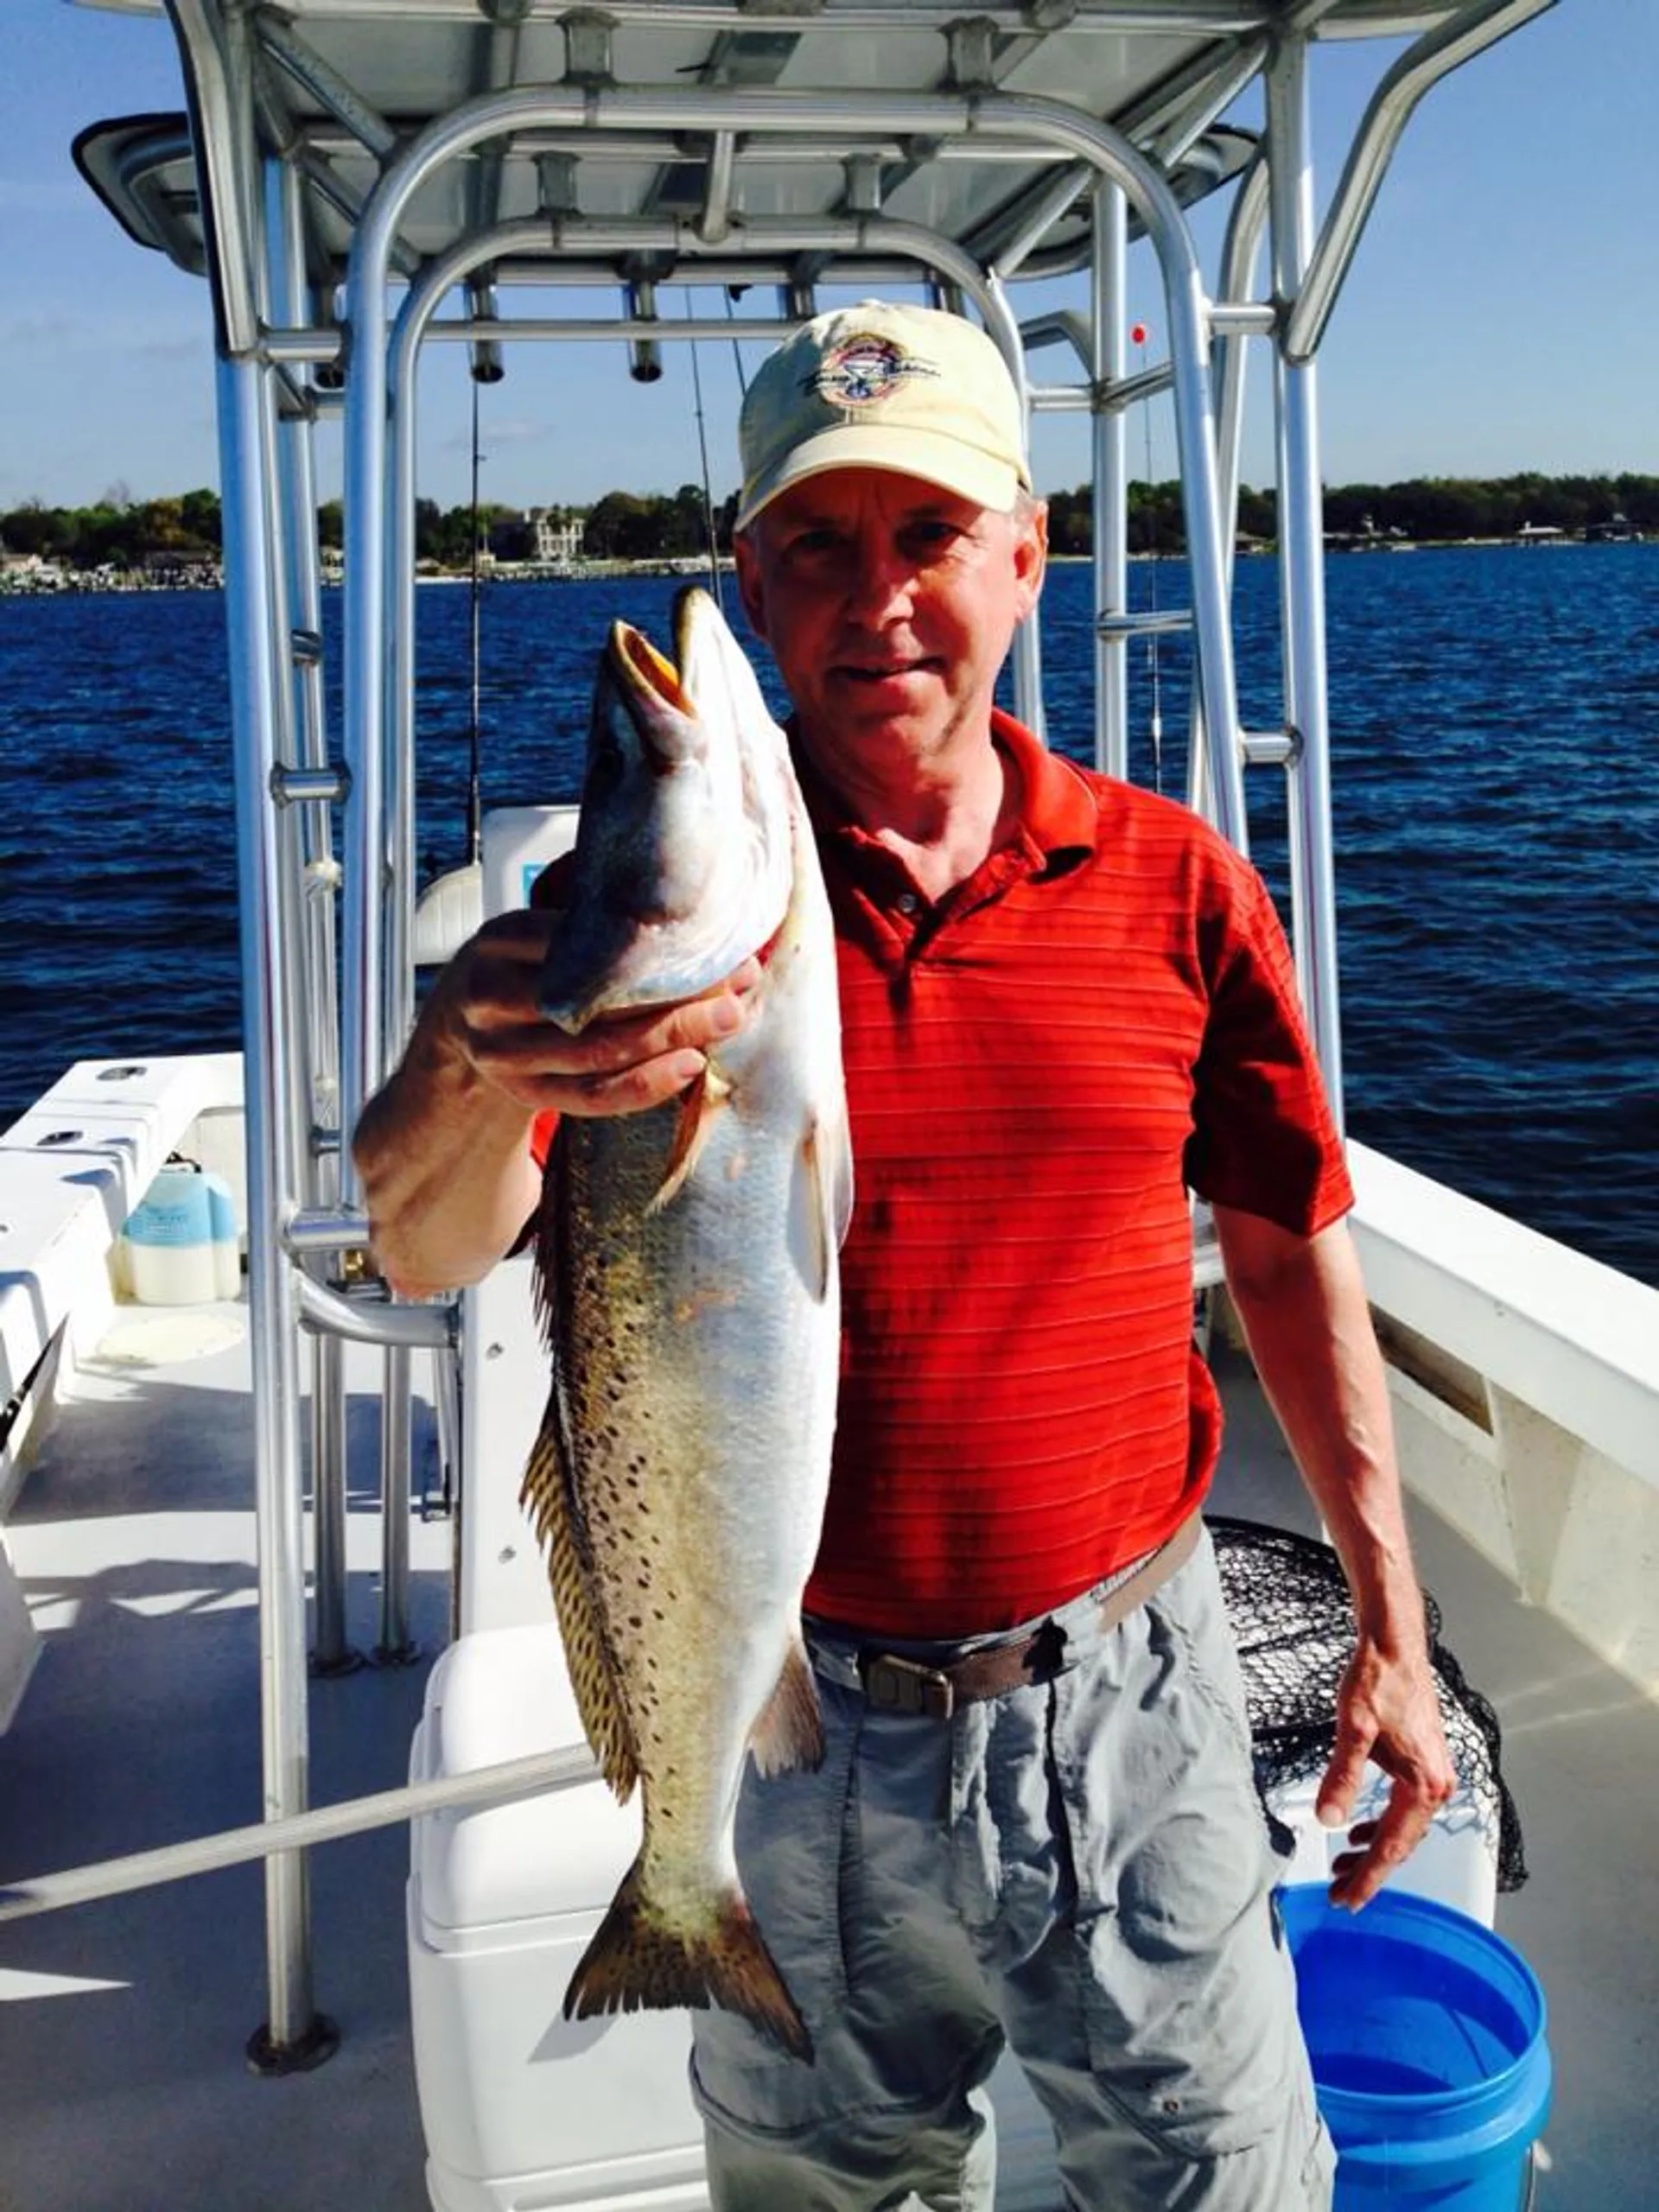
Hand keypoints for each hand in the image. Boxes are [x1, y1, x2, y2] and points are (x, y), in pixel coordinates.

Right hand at [431, 909, 761, 1119]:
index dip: (650, 947)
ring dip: (671, 1038)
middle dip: (675, 995)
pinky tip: (688, 1067)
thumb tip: (687, 899)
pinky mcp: (522, 1092)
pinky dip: (643, 1086)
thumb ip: (588, 917)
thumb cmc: (519, 967)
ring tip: (726, 1021)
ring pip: (597, 1051)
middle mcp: (492, 995)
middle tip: (736, 986)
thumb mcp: (536, 930)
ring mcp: (503, 1051)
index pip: (580, 944)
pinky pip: (590, 1096)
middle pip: (594, 1001)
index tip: (712, 940)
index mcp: (501, 940)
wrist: (460, 1026)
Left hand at [1317, 1638, 1457, 1910]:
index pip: (1392, 1847)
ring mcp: (1435, 1774)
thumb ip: (1341, 1777)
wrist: (1396, 1645)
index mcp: (1423, 1785)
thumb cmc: (1378, 1681)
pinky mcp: (1426, 1762)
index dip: (1367, 1877)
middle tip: (1338, 1892)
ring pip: (1404, 1828)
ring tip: (1343, 1864)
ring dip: (1374, 1848)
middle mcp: (1437, 1785)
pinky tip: (1361, 1827)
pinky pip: (1406, 1809)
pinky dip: (1383, 1824)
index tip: (1346, 1900)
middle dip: (1369, 1869)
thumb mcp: (1354, 1730)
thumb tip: (1327, 1819)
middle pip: (1401, 1844)